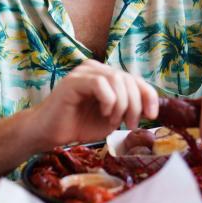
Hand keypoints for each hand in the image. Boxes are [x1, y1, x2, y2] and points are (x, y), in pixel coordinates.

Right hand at [33, 60, 158, 148]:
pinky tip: (104, 113)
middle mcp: (95, 69)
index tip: (151, 115)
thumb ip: (128, 109)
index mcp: (105, 75)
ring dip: (122, 104)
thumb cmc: (78, 125)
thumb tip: (149, 108)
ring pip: (116, 80)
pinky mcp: (73, 81)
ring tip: (114, 120)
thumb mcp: (112, 118)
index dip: (148, 95)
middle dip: (135, 104)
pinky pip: (100, 84)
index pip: (135, 79)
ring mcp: (83, 73)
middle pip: (128, 79)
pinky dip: (108, 100)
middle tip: (130, 124)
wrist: (50, 133)